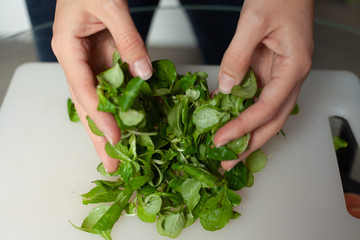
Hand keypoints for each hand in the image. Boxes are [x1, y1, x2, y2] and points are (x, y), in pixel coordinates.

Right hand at [52, 0, 152, 171]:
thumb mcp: (111, 5)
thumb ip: (128, 40)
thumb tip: (143, 73)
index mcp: (68, 49)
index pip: (83, 91)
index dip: (100, 118)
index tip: (117, 139)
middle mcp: (77, 62)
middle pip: (87, 107)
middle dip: (99, 138)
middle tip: (110, 166)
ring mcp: (91, 63)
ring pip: (100, 103)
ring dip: (110, 129)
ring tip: (120, 155)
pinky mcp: (105, 61)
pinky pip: (115, 88)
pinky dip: (124, 107)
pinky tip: (132, 125)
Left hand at [214, 0, 313, 169]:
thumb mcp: (252, 22)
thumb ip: (237, 56)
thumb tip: (226, 86)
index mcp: (293, 67)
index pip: (268, 108)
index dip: (244, 127)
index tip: (221, 139)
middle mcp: (290, 76)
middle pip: (271, 120)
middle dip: (249, 144)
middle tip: (227, 161)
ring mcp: (280, 75)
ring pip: (264, 113)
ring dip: (246, 133)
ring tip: (226, 150)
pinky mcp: (268, 70)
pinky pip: (254, 96)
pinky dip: (240, 111)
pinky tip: (225, 121)